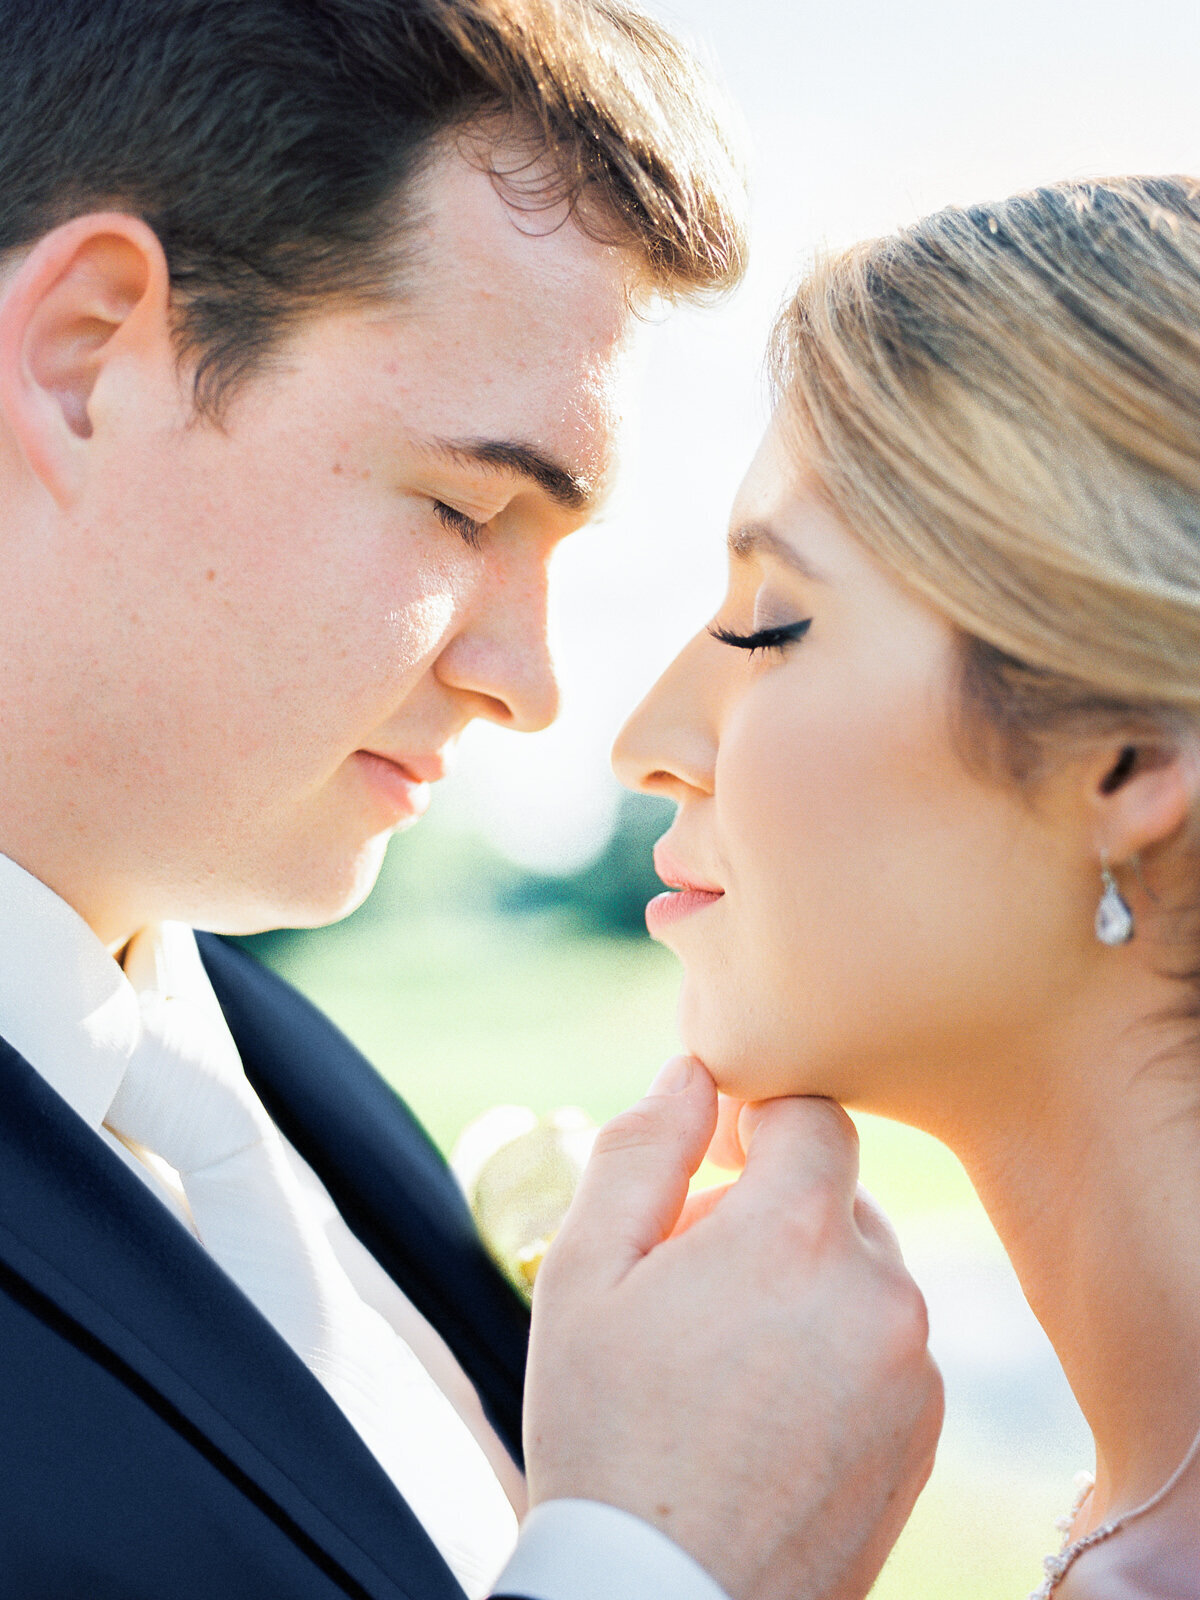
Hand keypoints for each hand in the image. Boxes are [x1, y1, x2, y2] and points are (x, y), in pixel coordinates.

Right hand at [523, 1056, 942, 1599]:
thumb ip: (643, 1150)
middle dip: (771, 1213)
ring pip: (861, 1271)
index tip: (713, 1162)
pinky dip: (837, 1349)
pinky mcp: (924, 1430)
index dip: (758, 1122)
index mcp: (794, 1233)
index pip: (813, 1113)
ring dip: (805, 1283)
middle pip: (836, 1195)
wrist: (663, 1599)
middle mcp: (878, 1289)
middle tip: (693, 1284)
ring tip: (726, 1360)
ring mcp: (912, 1366)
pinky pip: (884, 1343)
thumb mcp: (586, 1274)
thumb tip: (690, 1070)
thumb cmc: (606, 1432)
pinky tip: (770, 1410)